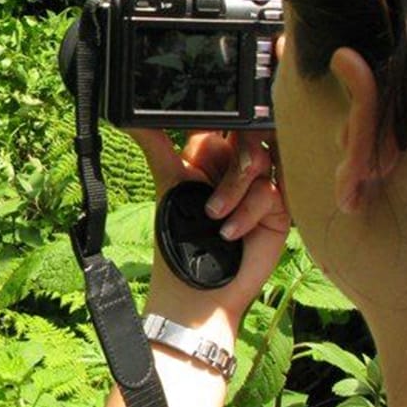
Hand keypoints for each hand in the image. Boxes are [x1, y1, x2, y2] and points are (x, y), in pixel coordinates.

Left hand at [128, 128, 289, 315]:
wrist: (197, 289)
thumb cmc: (177, 240)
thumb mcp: (168, 183)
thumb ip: (156, 144)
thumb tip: (128, 117)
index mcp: (208, 156)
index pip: (219, 121)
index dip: (217, 123)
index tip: (205, 142)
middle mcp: (235, 168)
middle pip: (245, 134)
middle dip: (226, 163)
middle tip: (207, 192)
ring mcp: (259, 187)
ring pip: (259, 159)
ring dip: (232, 190)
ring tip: (213, 217)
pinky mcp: (278, 209)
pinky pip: (271, 190)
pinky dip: (246, 213)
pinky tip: (230, 233)